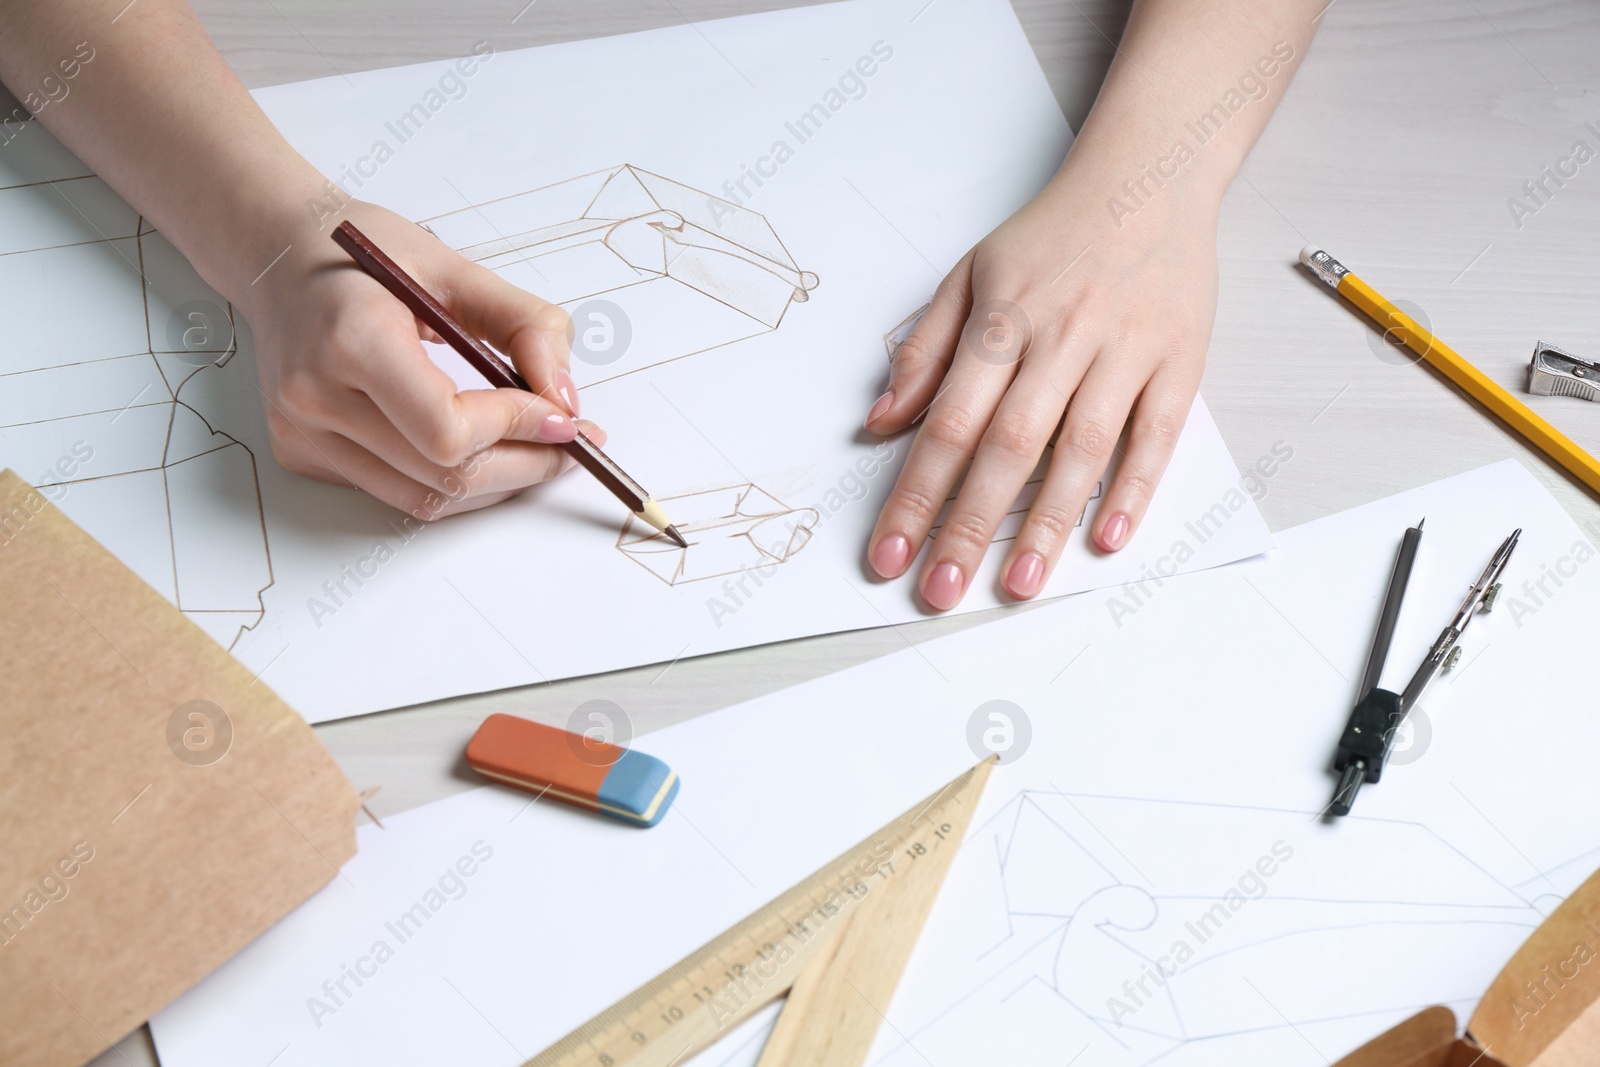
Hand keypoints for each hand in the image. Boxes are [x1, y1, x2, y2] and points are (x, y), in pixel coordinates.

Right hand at [235, 201, 601, 518]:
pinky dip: (452, 478)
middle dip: (525, 464)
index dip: (516, 429)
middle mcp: (315, 397)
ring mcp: (302, 434)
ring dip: (497, 481)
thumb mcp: (455, 267)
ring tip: (536, 446)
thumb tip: (565, 398)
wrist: (275, 256)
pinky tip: (479, 447)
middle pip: (445, 473)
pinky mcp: (302, 454)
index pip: (448, 428)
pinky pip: (399, 491)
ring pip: (428, 496)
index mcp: (349, 340)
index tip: (562, 416)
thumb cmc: (360, 254)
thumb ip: (525, 326)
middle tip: (570, 442)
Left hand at [863, 181, 1216, 609]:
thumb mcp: (969, 274)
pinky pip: (1157, 435)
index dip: (914, 495)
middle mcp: (1060, 337)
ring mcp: (1124, 350)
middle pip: (1007, 447)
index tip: (889, 554)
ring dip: (1047, 522)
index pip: (947, 423)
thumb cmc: (1051, 237)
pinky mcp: (1179, 360)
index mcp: (1001, 319)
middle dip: (968, 526)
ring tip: (1020, 585)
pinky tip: (1107, 538)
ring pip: (1080, 449)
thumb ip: (923, 350)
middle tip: (942, 593)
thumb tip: (879, 422)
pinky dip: (1136, 489)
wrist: (1149, 177)